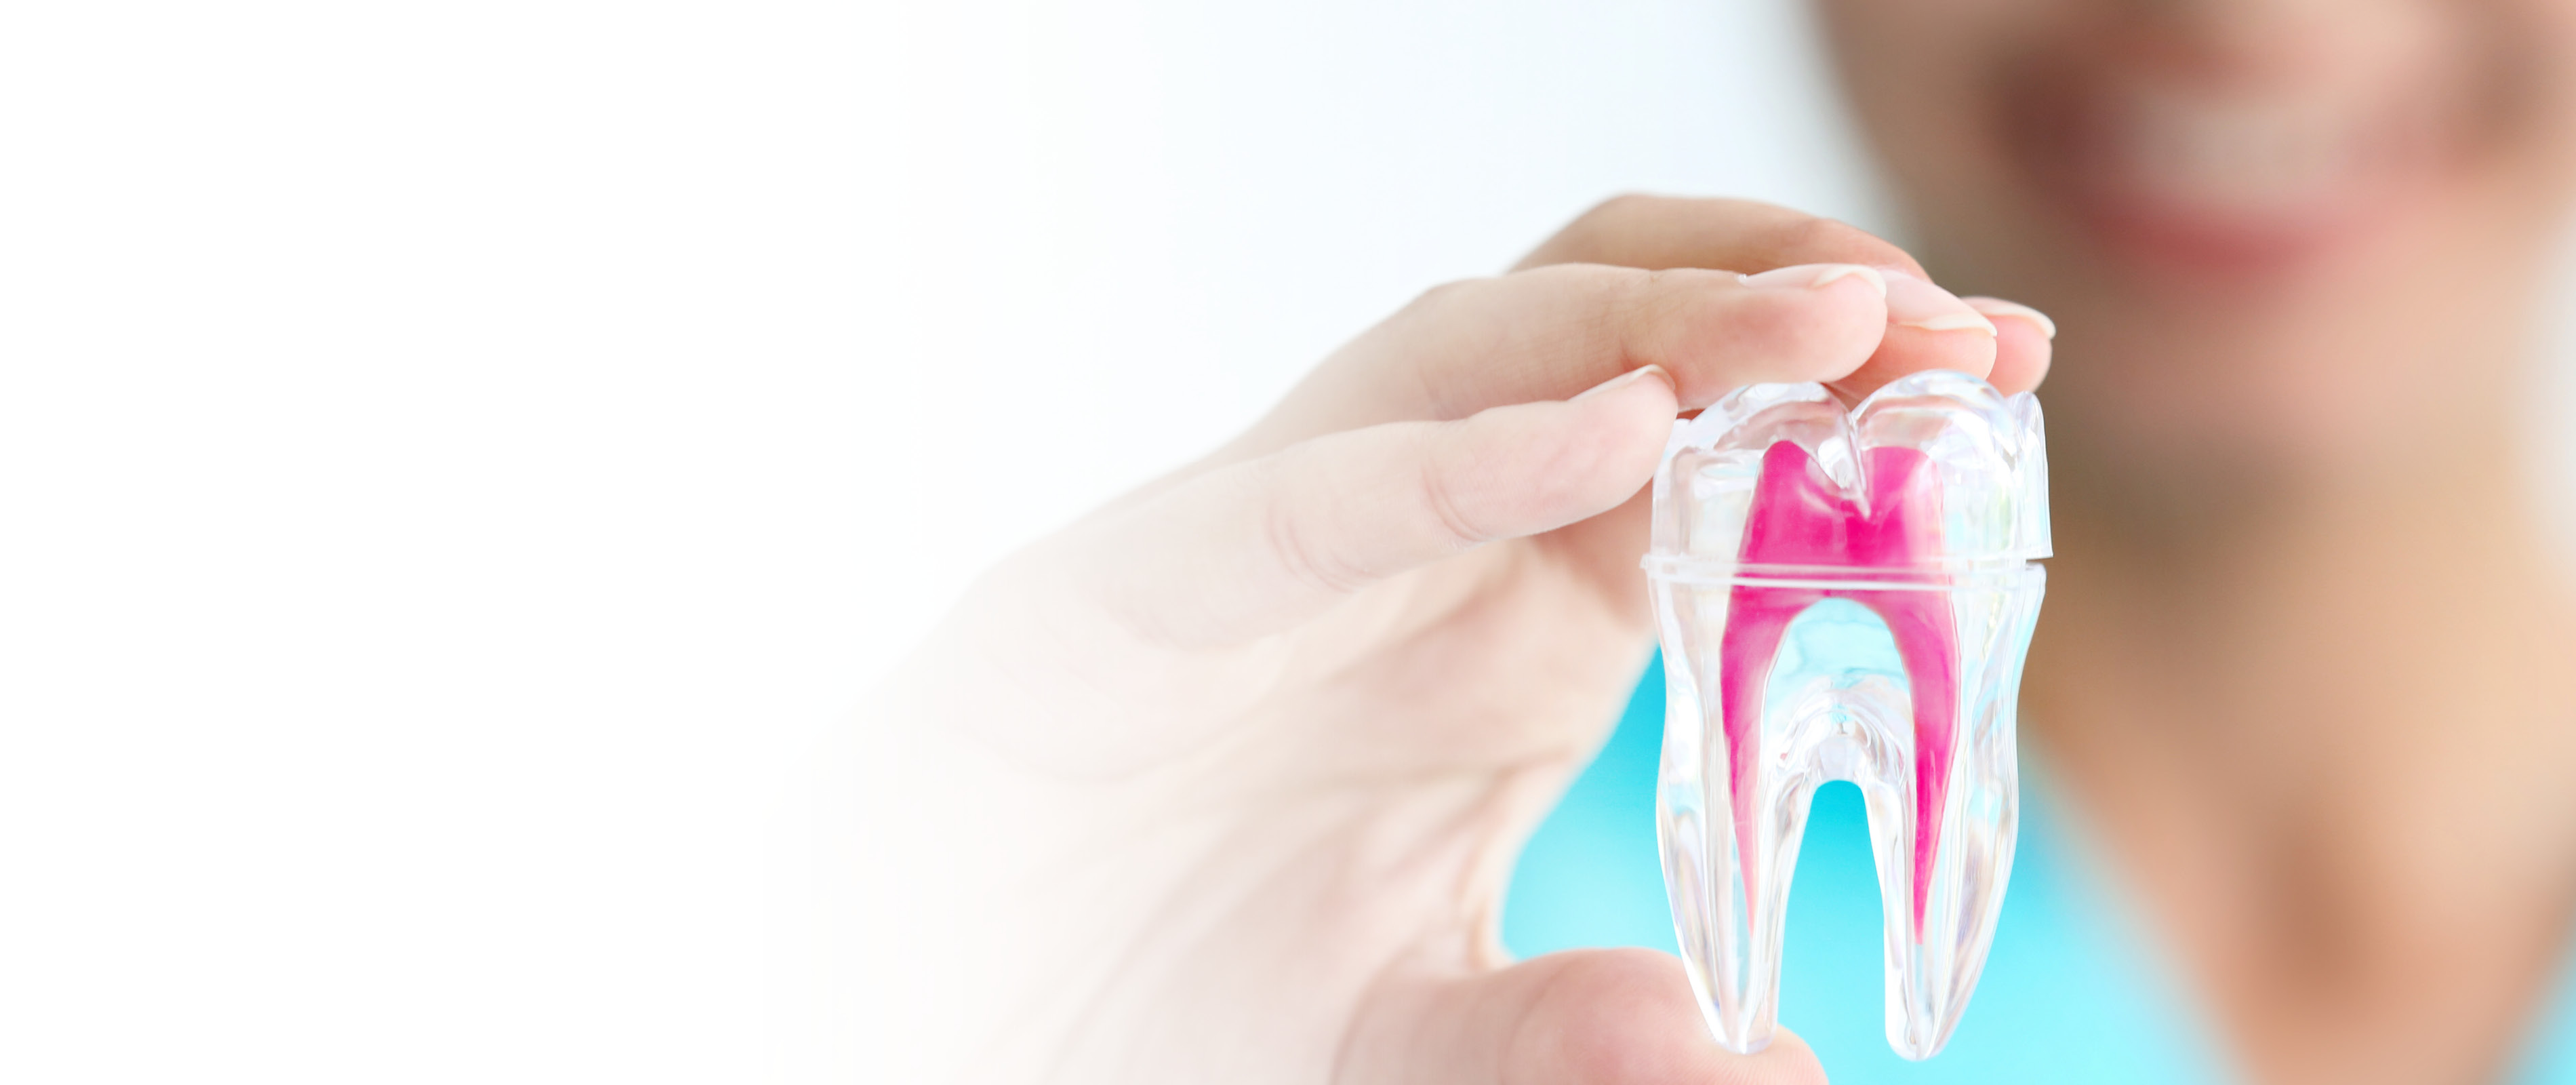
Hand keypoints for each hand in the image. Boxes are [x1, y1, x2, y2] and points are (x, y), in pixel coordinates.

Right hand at [861, 197, 2053, 1083]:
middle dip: (1774, 294)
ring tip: (1824, 326)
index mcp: (1494, 613)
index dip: (1838, 392)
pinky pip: (1295, 499)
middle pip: (1598, 329)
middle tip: (1946, 320)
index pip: (1692, 435)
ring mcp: (1258, 550)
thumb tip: (1762, 1061)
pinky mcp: (1113, 596)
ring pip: (1456, 351)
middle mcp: (1393, 543)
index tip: (1994, 375)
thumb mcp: (1412, 1034)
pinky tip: (1602, 440)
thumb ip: (1564, 1042)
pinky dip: (1443, 462)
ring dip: (1646, 319)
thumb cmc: (1166, 985)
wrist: (930, 1000)